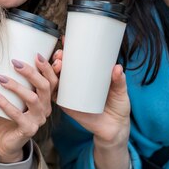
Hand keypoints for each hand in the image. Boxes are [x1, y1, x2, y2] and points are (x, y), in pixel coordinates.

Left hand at [0, 52, 57, 162]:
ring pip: (32, 99)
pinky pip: (17, 115)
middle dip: (31, 72)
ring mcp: (38, 120)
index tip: (37, 55)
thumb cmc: (11, 115)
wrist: (7, 141)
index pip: (52, 80)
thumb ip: (16, 81)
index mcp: (45, 98)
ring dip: (16, 86)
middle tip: (15, 63)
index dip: (47, 68)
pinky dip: (5, 103)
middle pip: (44, 87)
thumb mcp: (16, 96)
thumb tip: (4, 58)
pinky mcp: (28, 129)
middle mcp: (45, 108)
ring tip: (1, 78)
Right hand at [55, 54, 130, 168]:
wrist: (115, 129)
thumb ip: (119, 81)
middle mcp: (75, 83)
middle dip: (57, 58)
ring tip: (57, 65)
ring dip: (51, 70)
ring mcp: (69, 94)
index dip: (67, 49)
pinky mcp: (66, 105)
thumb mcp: (120, 91)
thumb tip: (117, 68)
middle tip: (60, 56)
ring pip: (55, 79)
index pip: (74, 59)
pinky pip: (54, 96)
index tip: (64, 40)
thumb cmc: (118, 106)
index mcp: (86, 75)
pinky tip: (47, 81)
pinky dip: (48, 88)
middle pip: (61, 67)